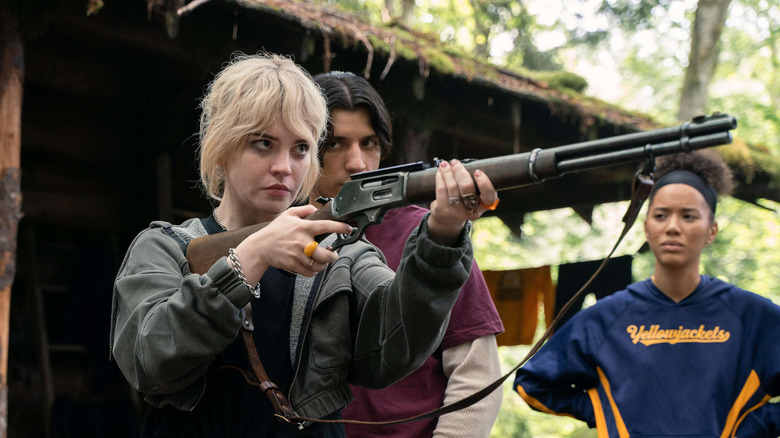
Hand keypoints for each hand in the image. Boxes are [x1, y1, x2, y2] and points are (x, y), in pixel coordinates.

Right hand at [233, 205, 349, 280]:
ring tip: (322, 260)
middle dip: (333, 256)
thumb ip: (304, 210)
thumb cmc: (275, 230)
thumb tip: (317, 209)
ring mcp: (298, 255)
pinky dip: (314, 270)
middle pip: (325, 254)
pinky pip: (310, 272)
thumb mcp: (288, 214)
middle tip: (333, 254)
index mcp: (303, 227)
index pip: (325, 226)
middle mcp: (302, 242)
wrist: (260, 247)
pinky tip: (312, 265)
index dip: (340, 227)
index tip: (350, 228)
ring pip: (319, 265)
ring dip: (323, 264)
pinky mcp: (293, 265)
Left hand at [427, 159, 497, 245]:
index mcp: (483, 206)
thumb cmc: (463, 202)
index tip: (477, 171)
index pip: (489, 197)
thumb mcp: (473, 197)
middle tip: (455, 162)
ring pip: (452, 187)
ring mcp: (456, 211)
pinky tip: (440, 172)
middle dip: (460, 172)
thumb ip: (474, 184)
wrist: (447, 220)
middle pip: (467, 188)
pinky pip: (441, 190)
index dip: (484, 184)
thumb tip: (464, 164)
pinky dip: (440, 178)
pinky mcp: (443, 209)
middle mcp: (471, 210)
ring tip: (445, 164)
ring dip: (448, 172)